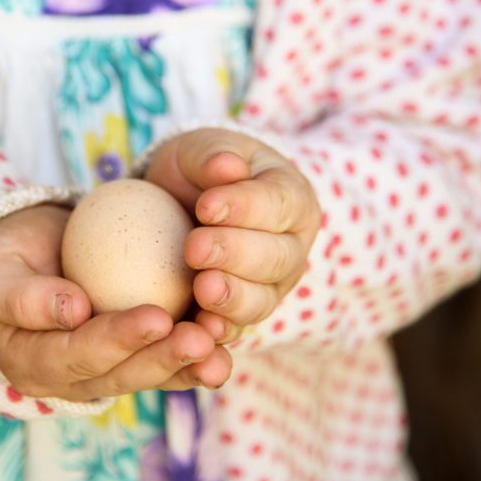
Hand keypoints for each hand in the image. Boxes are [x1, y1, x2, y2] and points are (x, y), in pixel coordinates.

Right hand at [0, 203, 231, 400]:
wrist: (12, 262)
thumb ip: (23, 297)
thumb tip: (73, 310)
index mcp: (34, 364)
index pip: (79, 356)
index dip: (119, 341)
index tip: (157, 318)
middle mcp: (73, 377)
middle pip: (124, 374)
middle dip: (166, 359)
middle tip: (203, 336)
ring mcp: (104, 367)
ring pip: (152, 371)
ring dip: (191, 360)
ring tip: (224, 340)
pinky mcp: (130, 348)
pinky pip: (166, 352)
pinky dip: (198, 344)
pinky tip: (229, 328)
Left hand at [144, 128, 320, 342]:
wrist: (187, 201)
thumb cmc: (203, 168)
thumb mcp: (204, 149)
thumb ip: (214, 155)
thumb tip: (227, 166)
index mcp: (293, 199)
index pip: (277, 204)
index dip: (244, 207)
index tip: (206, 206)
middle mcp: (292, 248)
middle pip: (276, 258)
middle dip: (235, 254)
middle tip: (195, 248)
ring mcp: (272, 287)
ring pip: (262, 299)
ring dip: (232, 298)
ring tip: (202, 289)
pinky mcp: (243, 315)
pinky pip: (236, 328)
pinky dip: (220, 331)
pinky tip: (200, 330)